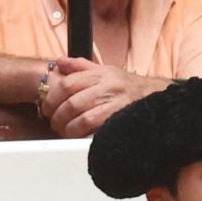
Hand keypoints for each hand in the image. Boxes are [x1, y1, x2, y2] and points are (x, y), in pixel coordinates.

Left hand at [44, 58, 164, 136]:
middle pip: (73, 103)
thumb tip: (59, 63)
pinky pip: (97, 130)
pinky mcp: (121, 121)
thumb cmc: (126, 85)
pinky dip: (84, 136)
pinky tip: (79, 137)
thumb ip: (80, 66)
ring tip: (64, 131)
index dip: (52, 98)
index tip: (47, 108)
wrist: (155, 96)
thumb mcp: (104, 70)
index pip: (68, 84)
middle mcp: (108, 87)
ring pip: (84, 119)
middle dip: (58, 116)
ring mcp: (116, 105)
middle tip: (54, 123)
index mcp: (100, 74)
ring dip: (69, 129)